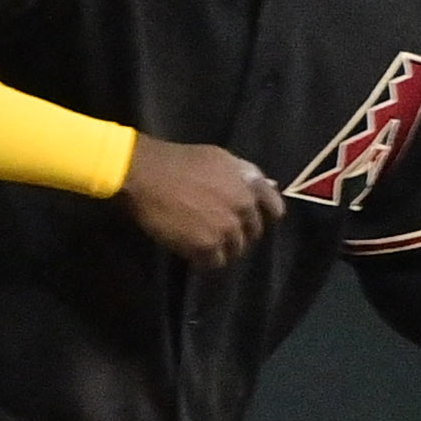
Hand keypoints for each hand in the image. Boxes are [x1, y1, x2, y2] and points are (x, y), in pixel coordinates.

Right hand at [119, 133, 281, 267]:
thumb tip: (270, 185)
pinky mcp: (207, 246)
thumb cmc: (178, 161)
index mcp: (249, 185)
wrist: (145, 175)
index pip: (275, 209)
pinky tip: (192, 250)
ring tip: (201, 239)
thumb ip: (246, 173)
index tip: (250, 221)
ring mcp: (227, 229)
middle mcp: (244, 208)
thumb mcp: (218, 157)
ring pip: (235, 250)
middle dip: (238, 233)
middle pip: (252, 233)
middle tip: (216, 228)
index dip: (265, 216)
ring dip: (221, 248)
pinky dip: (205, 259)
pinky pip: (215, 262)